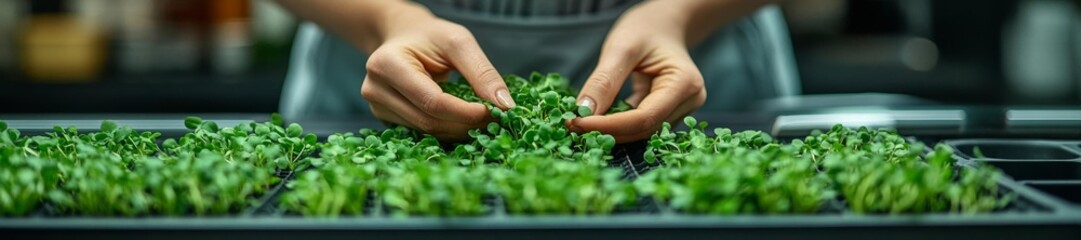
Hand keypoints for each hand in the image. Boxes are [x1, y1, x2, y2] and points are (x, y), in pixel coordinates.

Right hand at [359, 3, 514, 140]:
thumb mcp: (458, 42)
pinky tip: (462, 120)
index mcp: (386, 65)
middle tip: (495, 117)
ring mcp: (377, 107)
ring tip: (481, 117)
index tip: (494, 111)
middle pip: (428, 121)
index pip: (431, 101)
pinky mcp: (386, 119)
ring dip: (459, 129)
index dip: (465, 112)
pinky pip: (422, 132)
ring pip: (426, 131)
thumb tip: (505, 105)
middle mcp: (375, 89)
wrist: (404, 38)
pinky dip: (447, 129)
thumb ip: (482, 72)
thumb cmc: (430, 37)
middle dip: (465, 123)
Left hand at [569, 1, 707, 142]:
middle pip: (644, 128)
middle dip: (607, 131)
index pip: (644, 118)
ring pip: (642, 130)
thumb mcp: (621, 48)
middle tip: (572, 124)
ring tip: (581, 121)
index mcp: (684, 83)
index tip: (577, 123)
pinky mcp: (669, 111)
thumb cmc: (645, 29)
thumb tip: (583, 112)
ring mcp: (682, 108)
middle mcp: (690, 100)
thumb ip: (604, 81)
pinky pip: (641, 124)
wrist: (663, 24)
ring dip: (611, 130)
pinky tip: (597, 117)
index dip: (610, 126)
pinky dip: (618, 123)